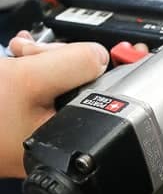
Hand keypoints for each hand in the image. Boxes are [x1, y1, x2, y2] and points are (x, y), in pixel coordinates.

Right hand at [0, 35, 108, 177]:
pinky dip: (27, 67)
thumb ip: (73, 65)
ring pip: (54, 84)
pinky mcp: (15, 119)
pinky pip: (34, 89)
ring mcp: (31, 130)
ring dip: (40, 59)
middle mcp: (50, 141)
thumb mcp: (30, 78)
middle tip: (33, 51)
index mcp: (62, 143)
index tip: (116, 50)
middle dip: (58, 59)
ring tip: (18, 51)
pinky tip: (15, 55)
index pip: (101, 101)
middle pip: (77, 88)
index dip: (102, 69)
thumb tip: (101, 57)